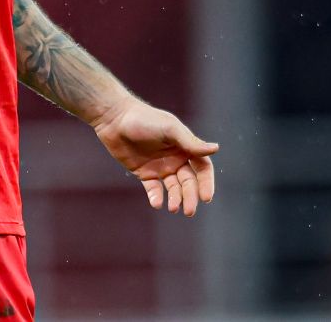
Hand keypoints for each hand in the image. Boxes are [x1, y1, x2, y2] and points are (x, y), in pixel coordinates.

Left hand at [92, 100, 217, 215]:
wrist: (115, 119)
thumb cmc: (145, 119)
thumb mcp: (169, 129)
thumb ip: (190, 142)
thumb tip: (216, 149)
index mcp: (185, 147)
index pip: (202, 168)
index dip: (206, 183)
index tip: (206, 197)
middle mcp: (175, 158)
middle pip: (189, 182)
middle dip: (190, 196)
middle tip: (188, 211)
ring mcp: (160, 167)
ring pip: (173, 188)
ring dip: (175, 199)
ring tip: (173, 207)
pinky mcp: (144, 173)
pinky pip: (154, 189)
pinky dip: (156, 197)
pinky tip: (157, 203)